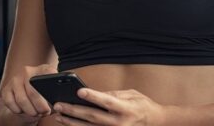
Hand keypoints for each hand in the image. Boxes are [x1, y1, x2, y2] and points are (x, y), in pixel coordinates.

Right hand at [0, 63, 58, 123]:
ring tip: (35, 113)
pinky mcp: (6, 89)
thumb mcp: (52, 91)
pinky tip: (23, 110)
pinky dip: (17, 110)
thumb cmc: (43, 95)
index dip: (49, 91)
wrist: (25, 97)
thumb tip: (59, 99)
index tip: (51, 104)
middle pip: (33, 91)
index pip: (48, 75)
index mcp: (43, 69)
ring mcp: (15, 79)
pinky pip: (10, 103)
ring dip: (29, 110)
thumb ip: (56, 92)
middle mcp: (28, 71)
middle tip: (44, 112)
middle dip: (40, 106)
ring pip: (22, 99)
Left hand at [51, 88, 168, 124]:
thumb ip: (113, 95)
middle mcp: (119, 123)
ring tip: (58, 116)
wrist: (155, 122)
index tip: (79, 90)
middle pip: (93, 117)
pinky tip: (70, 124)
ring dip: (72, 122)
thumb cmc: (142, 105)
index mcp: (126, 109)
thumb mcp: (131, 94)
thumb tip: (94, 94)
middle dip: (74, 111)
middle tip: (58, 105)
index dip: (93, 96)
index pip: (107, 102)